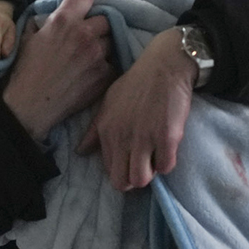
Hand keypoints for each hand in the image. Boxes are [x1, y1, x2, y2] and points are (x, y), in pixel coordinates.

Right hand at [1, 0, 115, 139]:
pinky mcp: (105, 75)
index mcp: (63, 20)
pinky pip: (113, 64)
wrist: (29, 106)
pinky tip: (92, 74)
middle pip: (105, 20)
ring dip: (103, 48)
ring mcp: (97, 55)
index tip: (81, 13)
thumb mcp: (27, 38)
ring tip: (90, 58)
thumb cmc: (24, 71)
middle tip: (87, 39)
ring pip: (111, 42)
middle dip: (97, 27)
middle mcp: (84, 34)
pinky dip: (105, 68)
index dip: (83, 5)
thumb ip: (42, 22)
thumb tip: (50, 17)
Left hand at [80, 26, 195, 192]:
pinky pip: (166, 166)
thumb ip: (94, 130)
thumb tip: (80, 151)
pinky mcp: (166, 137)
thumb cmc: (136, 83)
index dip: (121, 169)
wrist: (164, 66)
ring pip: (142, 179)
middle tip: (144, 163)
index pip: (109, 170)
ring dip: (150, 173)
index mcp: (107, 131)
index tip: (131, 159)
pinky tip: (167, 147)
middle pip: (123, 182)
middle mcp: (122, 137)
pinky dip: (167, 162)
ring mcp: (144, 138)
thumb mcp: (108, 103)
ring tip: (155, 156)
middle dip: (134, 178)